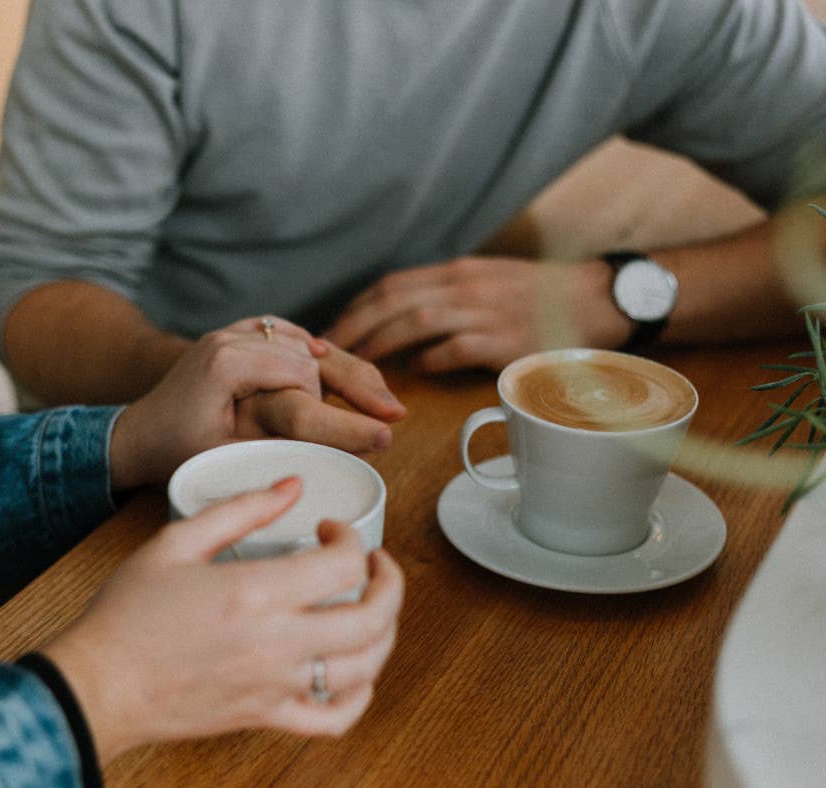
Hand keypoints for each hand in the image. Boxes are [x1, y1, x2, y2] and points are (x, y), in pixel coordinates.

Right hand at [44, 478, 403, 762]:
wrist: (99, 685)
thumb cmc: (128, 613)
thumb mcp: (175, 542)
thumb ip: (240, 509)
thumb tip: (291, 486)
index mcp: (256, 592)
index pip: (344, 564)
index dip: (350, 537)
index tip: (330, 529)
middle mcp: (277, 643)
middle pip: (374, 618)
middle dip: (390, 583)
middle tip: (375, 564)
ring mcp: (276, 686)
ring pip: (366, 667)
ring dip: (385, 633)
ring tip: (373, 609)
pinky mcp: (267, 717)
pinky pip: (335, 719)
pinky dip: (360, 697)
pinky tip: (354, 672)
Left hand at [110, 317, 403, 488]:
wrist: (136, 434)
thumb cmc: (176, 451)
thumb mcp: (227, 455)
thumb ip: (276, 445)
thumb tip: (336, 454)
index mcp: (228, 361)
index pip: (303, 375)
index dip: (339, 408)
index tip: (377, 432)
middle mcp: (231, 336)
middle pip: (310, 353)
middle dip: (355, 383)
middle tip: (394, 413)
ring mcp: (232, 332)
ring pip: (302, 342)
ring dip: (339, 367)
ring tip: (379, 398)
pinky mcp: (234, 336)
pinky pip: (283, 334)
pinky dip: (311, 348)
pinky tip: (336, 362)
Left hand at [324, 256, 627, 373]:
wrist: (602, 299)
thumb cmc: (543, 298)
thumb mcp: (489, 283)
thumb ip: (448, 298)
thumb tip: (404, 327)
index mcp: (457, 273)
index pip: (392, 285)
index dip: (356, 308)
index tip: (332, 331)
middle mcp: (465, 286)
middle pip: (392, 300)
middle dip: (353, 327)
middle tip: (326, 354)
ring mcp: (486, 311)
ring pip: (415, 321)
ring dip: (379, 344)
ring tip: (356, 367)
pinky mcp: (506, 339)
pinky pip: (454, 348)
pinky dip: (428, 360)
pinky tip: (412, 374)